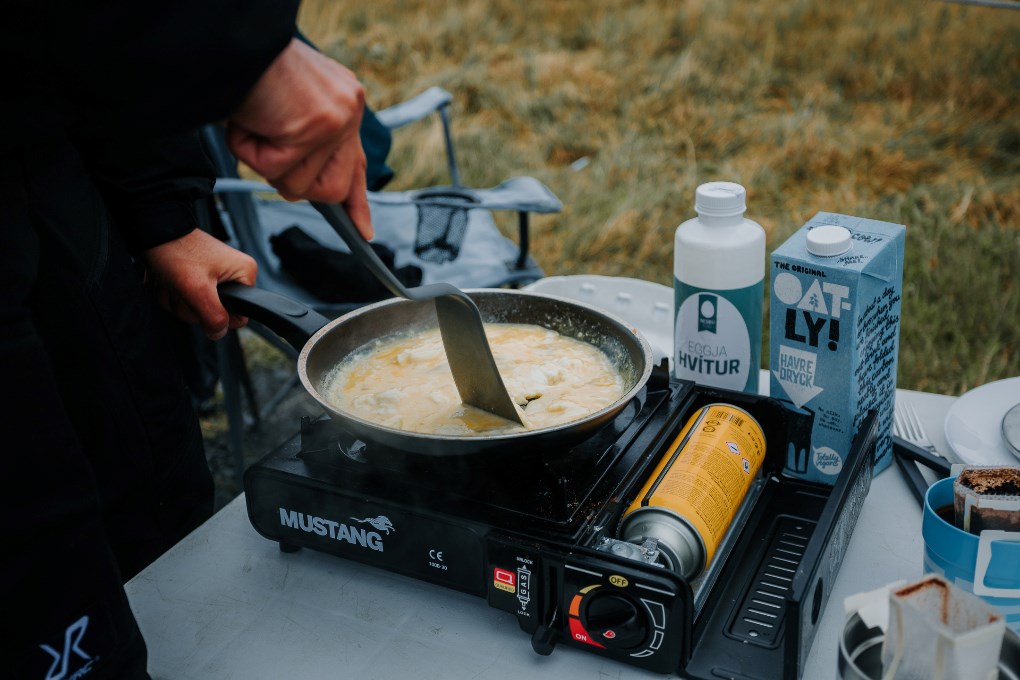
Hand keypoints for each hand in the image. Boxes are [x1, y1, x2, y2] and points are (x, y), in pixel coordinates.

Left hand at [140, 229, 257, 339]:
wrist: (153, 229)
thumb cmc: (176, 251)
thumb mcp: (198, 290)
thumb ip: (213, 316)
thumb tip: (219, 333)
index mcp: (244, 274)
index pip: (239, 317)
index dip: (216, 316)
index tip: (200, 299)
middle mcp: (233, 273)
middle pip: (213, 313)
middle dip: (189, 305)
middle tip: (180, 286)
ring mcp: (213, 274)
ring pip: (194, 307)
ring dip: (175, 299)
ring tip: (169, 279)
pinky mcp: (196, 274)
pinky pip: (183, 298)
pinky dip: (170, 292)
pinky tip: (165, 278)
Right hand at [226, 38, 372, 238]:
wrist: (232, 40)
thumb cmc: (244, 73)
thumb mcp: (280, 113)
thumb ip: (300, 146)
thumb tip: (300, 186)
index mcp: (343, 102)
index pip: (355, 163)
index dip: (357, 201)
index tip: (364, 231)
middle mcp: (349, 108)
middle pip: (331, 189)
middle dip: (293, 181)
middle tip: (269, 146)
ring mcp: (337, 118)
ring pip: (300, 185)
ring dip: (265, 164)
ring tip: (256, 124)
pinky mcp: (317, 126)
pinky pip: (276, 168)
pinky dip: (249, 151)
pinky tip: (250, 120)